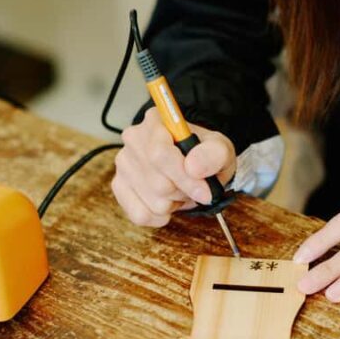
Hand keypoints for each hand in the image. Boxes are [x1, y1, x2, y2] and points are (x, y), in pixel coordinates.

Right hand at [111, 107, 235, 226]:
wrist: (194, 164)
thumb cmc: (204, 154)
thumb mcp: (219, 149)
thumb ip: (213, 155)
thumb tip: (194, 167)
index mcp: (156, 122)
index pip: (160, 154)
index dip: (185, 178)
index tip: (205, 191)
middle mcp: (134, 139)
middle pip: (159, 183)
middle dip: (183, 191)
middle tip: (193, 185)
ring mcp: (124, 163)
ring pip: (153, 202)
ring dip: (174, 204)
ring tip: (179, 189)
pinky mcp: (119, 186)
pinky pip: (140, 214)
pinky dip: (160, 216)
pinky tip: (168, 203)